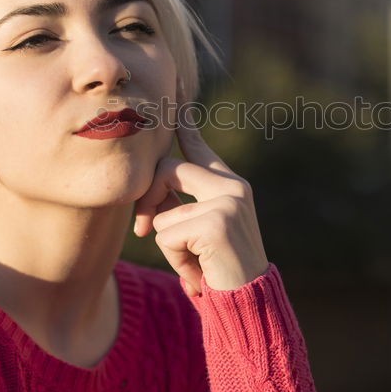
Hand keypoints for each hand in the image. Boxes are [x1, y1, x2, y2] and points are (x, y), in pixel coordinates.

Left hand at [133, 86, 268, 296]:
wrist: (249, 305)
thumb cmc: (218, 272)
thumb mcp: (193, 234)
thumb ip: (175, 208)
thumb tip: (147, 204)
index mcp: (228, 184)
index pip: (198, 145)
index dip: (183, 119)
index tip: (175, 86)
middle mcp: (232, 186)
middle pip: (166, 170)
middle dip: (146, 201)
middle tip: (141, 231)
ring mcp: (229, 201)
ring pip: (165, 210)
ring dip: (168, 244)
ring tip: (194, 264)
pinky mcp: (219, 221)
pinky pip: (168, 234)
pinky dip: (175, 259)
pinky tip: (200, 272)